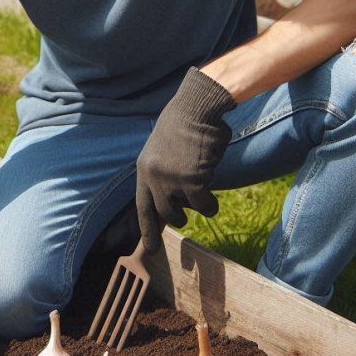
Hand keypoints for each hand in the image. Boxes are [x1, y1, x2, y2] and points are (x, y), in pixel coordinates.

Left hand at [136, 67, 236, 253]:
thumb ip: (162, 174)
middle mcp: (153, 177)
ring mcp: (171, 180)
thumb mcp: (163, 150)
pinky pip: (205, 205)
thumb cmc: (185, 125)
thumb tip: (171, 205)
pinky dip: (211, 203)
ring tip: (204, 190)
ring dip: (199, 205)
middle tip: (186, 218)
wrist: (197, 106)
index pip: (142, 206)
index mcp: (144, 168)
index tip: (150, 249)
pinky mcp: (192, 182)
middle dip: (178, 217)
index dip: (147, 229)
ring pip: (188, 210)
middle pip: (166, 212)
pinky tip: (213, 191)